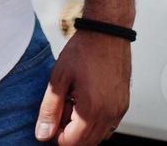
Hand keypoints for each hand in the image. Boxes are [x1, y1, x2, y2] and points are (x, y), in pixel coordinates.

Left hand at [36, 30, 130, 144]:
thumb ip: (49, 109)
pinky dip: (96, 122)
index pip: (72, 143)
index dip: (57, 136)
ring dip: (84, 130)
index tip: (51, 122)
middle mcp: (109, 113)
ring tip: (73, 105)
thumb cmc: (85, 50)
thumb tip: (43, 133)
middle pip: (87, 143)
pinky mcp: (123, 103)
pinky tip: (85, 102)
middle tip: (61, 112)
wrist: (107, 31)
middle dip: (70, 134)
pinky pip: (109, 125)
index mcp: (92, 109)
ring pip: (100, 136)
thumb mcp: (59, 79)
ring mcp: (119, 109)